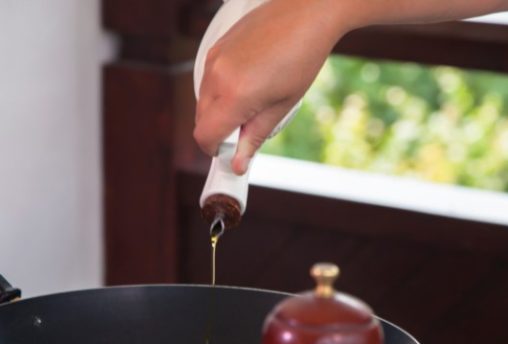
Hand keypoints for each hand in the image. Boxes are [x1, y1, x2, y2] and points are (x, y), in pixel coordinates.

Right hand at [193, 0, 349, 173]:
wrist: (307, 12)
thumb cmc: (302, 56)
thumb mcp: (283, 105)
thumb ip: (255, 136)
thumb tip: (239, 164)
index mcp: (235, 95)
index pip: (205, 136)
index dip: (217, 151)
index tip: (233, 153)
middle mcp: (217, 76)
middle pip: (201, 121)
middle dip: (220, 132)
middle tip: (248, 128)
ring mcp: (213, 59)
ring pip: (203, 101)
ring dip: (220, 111)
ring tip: (253, 101)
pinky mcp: (216, 47)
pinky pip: (209, 81)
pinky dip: (221, 91)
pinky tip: (249, 82)